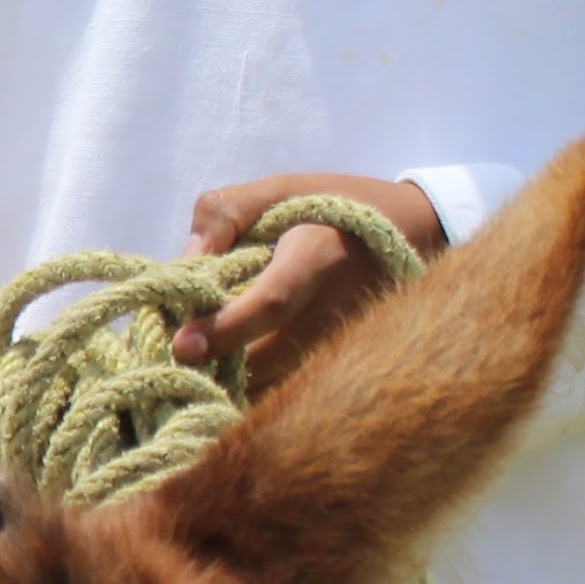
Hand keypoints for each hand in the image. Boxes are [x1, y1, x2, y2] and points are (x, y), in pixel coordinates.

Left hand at [175, 174, 443, 379]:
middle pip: (264, 360)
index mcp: (317, 260)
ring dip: (228, 380)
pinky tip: (226, 367)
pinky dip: (251, 386)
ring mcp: (344, 349)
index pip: (272, 302)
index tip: (182, 344)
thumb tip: (187, 260)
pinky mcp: (345, 370)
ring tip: (197, 356)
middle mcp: (334, 313)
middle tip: (169, 350)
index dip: (225, 327)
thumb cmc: (334, 208)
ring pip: (273, 387)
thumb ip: (226, 213)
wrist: (415, 234)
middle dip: (211, 364)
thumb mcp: (279, 190)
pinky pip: (287, 393)